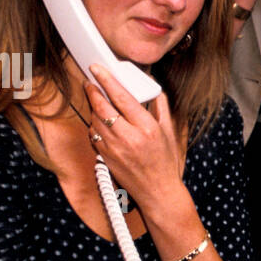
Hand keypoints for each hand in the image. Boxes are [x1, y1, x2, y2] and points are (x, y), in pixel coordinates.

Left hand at [84, 67, 184, 207]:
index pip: (122, 98)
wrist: (158, 192)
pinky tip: (100, 122)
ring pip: (95, 120)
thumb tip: (154, 88)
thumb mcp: (169, 132)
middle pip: (102, 107)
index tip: (97, 69)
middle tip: (91, 82)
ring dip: (93, 108)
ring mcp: (115, 149)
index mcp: (147, 128)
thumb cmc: (165, 162)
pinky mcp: (106, 157)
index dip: (107, 80)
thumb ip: (161, 107)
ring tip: (97, 101)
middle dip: (93, 91)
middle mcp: (129, 137)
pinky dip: (94, 125)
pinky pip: (94, 135)